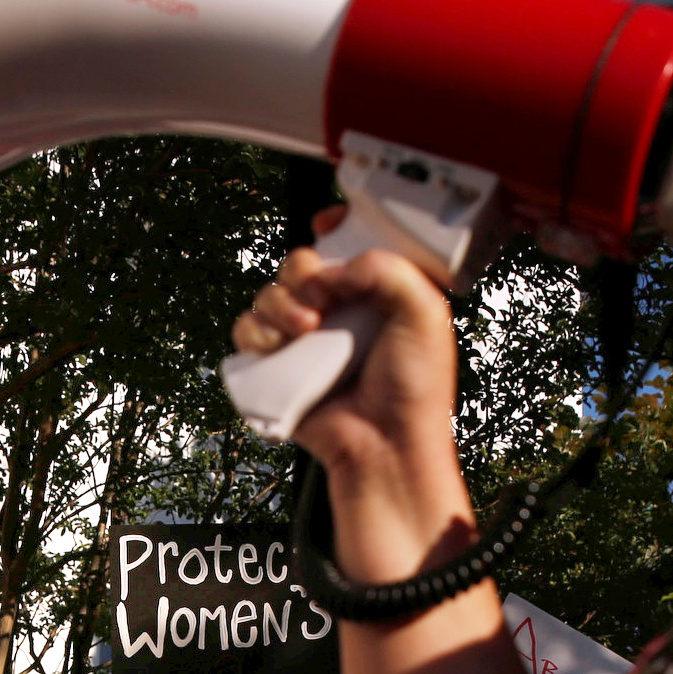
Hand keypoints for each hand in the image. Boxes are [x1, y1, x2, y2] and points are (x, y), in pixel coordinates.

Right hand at [235, 228, 468, 576]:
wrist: (384, 447)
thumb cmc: (414, 390)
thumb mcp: (425, 313)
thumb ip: (387, 268)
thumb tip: (335, 267)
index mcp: (378, 293)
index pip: (347, 245)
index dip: (334, 229)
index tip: (329, 226)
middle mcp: (341, 312)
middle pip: (300, 264)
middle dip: (302, 273)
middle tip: (321, 299)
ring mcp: (308, 339)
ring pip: (270, 294)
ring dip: (278, 304)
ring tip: (303, 330)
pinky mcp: (280, 365)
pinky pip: (248, 330)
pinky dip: (255, 332)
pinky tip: (277, 346)